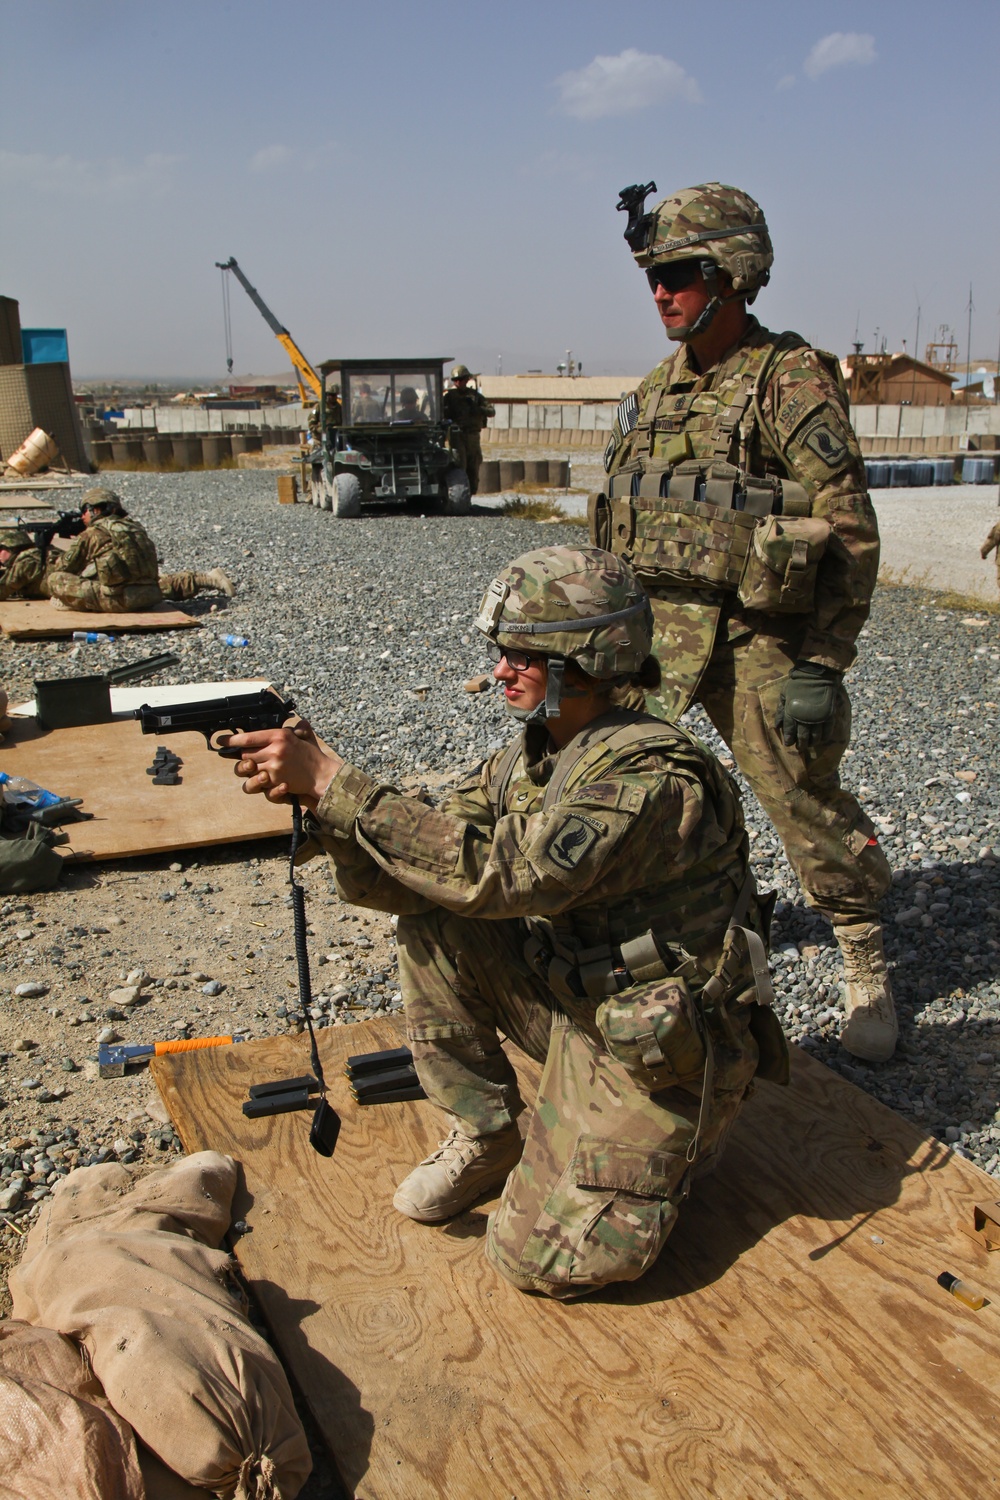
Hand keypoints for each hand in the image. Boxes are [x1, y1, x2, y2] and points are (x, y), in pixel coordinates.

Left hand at [225, 723, 342, 808]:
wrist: (322, 775)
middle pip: (245, 754)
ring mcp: (273, 767)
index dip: (231, 740)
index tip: (220, 741)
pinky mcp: (274, 781)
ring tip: (257, 768)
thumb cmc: (311, 756)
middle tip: (246, 757)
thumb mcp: (302, 736)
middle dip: (243, 757)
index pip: (248, 737)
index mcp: (279, 736)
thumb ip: (294, 728)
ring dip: (251, 770)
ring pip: (249, 769)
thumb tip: (290, 720)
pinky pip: (258, 781)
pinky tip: (265, 777)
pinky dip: (260, 780)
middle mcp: (274, 750)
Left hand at [773, 662, 841, 750]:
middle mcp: (804, 718)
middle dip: (800, 744)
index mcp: (792, 713)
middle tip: (800, 748)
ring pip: (815, 736)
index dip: (789, 740)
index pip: (790, 731)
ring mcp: (817, 718)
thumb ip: (780, 711)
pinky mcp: (828, 716)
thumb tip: (777, 726)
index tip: (789, 744)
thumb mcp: (784, 696)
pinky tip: (821, 740)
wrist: (815, 676)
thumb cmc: (797, 685)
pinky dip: (824, 737)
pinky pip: (827, 731)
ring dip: (812, 743)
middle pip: (802, 736)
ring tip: (809, 745)